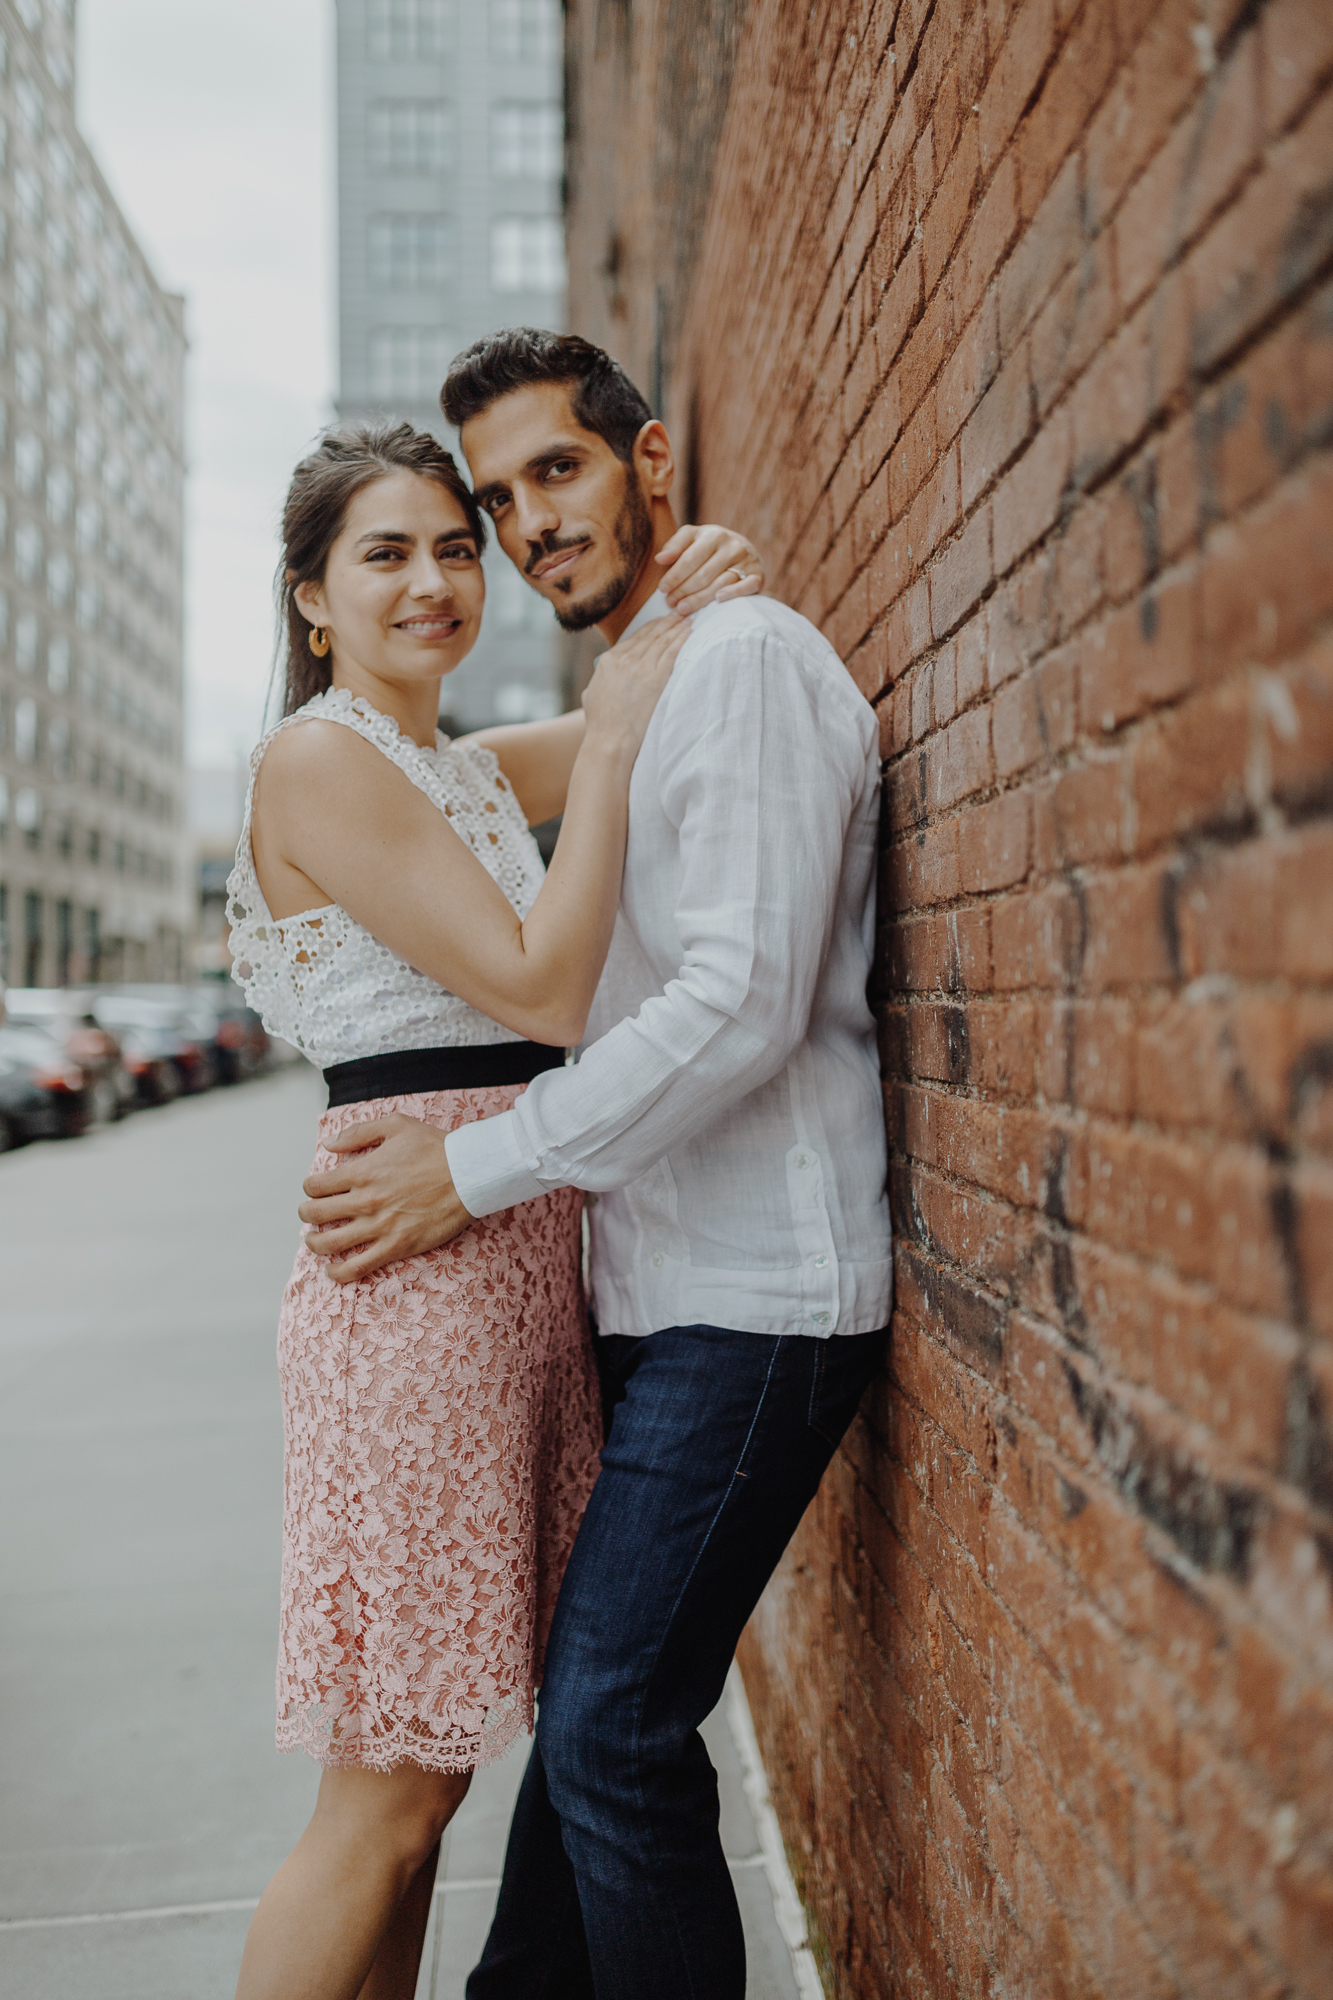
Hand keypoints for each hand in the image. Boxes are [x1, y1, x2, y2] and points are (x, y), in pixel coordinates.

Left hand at [299, 1113, 474, 1281]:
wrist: (469, 1174)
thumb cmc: (436, 1147)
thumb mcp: (396, 1125)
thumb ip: (359, 1132)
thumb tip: (329, 1144)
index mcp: (362, 1172)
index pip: (316, 1186)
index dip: (310, 1188)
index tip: (315, 1189)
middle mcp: (365, 1201)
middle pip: (316, 1214)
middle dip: (307, 1213)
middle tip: (310, 1213)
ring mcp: (380, 1226)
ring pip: (329, 1243)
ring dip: (314, 1243)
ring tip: (315, 1241)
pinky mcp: (396, 1246)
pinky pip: (358, 1266)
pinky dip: (338, 1272)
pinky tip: (332, 1271)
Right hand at [580, 614, 691, 759]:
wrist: (610, 740)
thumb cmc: (601, 725)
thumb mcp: (592, 695)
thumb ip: (599, 680)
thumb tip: (602, 677)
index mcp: (608, 660)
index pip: (635, 638)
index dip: (651, 628)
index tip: (661, 623)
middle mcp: (624, 659)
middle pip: (651, 635)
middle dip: (667, 623)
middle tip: (679, 614)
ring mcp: (640, 668)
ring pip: (663, 640)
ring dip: (677, 628)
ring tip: (688, 620)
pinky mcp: (656, 679)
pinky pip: (672, 652)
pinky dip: (681, 640)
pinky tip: (689, 633)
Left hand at [657, 523, 764, 614]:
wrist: (743, 549)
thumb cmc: (710, 547)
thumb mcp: (693, 538)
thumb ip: (675, 545)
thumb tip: (660, 559)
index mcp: (714, 534)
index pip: (690, 558)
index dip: (674, 575)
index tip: (662, 589)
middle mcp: (732, 545)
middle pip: (703, 574)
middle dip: (684, 590)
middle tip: (671, 603)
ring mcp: (747, 560)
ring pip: (720, 583)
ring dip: (699, 599)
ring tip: (683, 608)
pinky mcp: (758, 575)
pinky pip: (746, 587)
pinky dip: (733, 593)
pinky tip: (717, 600)